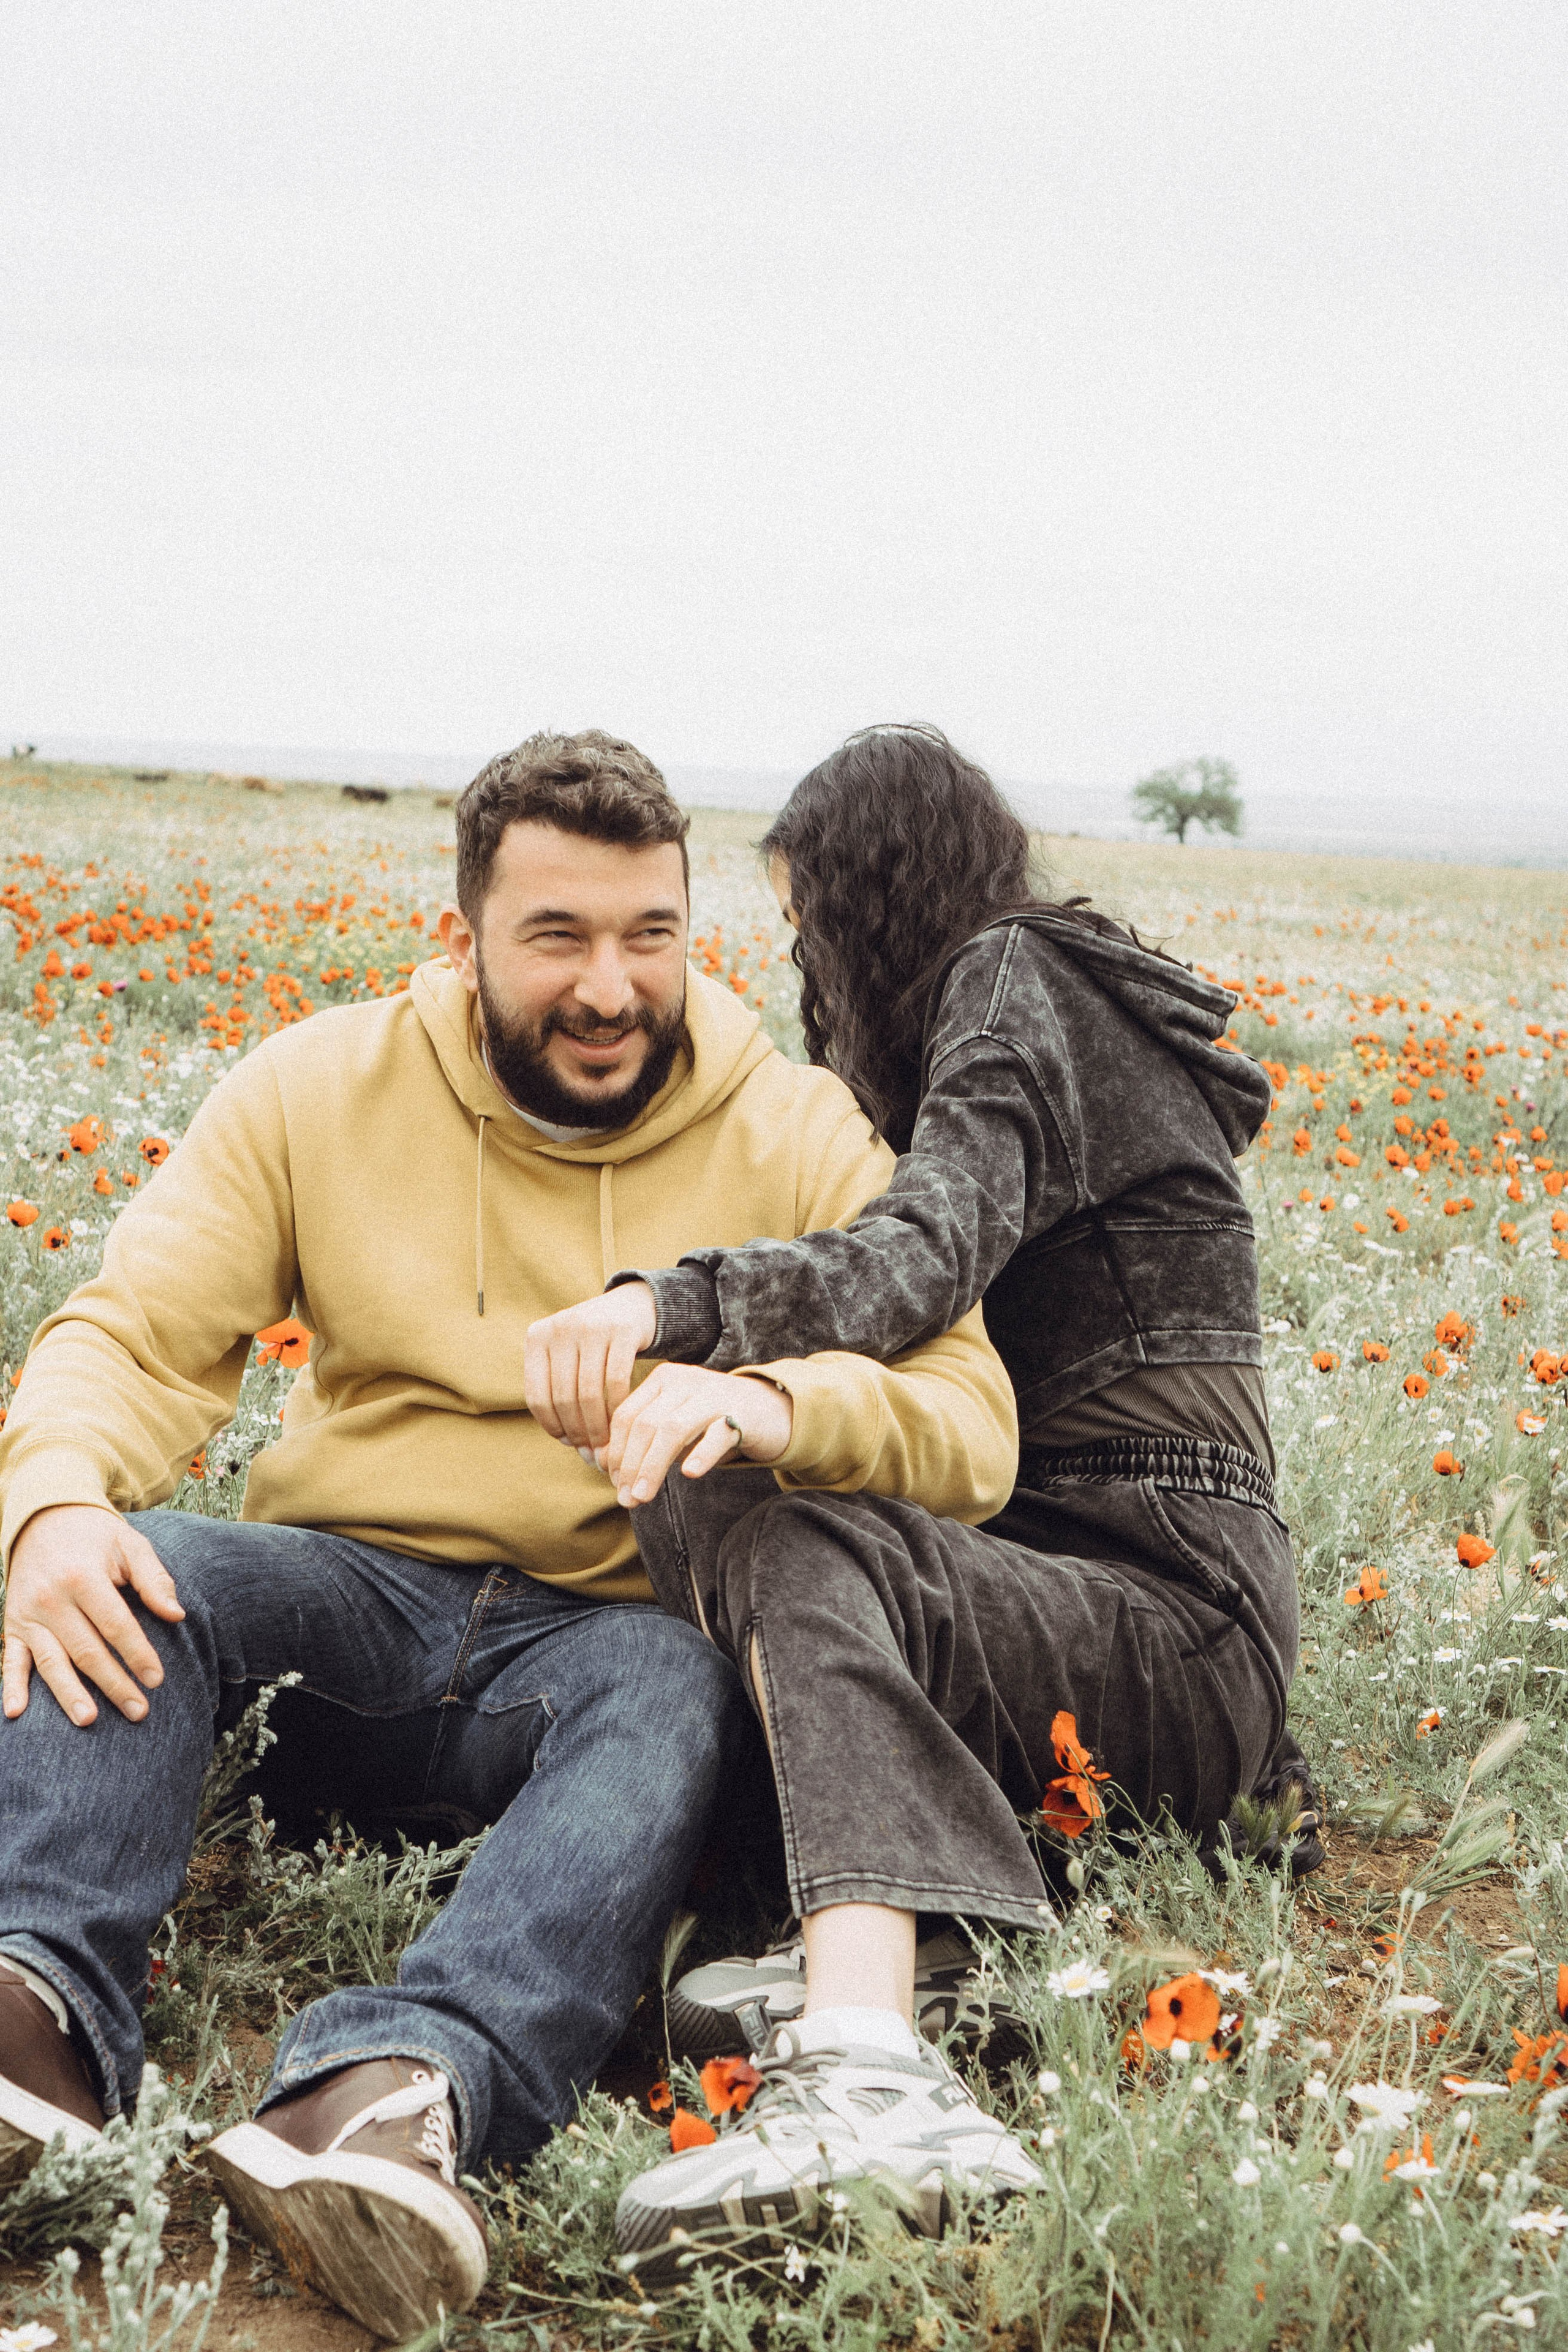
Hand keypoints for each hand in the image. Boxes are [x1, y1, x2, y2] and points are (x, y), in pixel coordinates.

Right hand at [2, 1505, 184, 1726]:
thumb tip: (177, 1615)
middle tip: (138, 1711)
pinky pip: (10, 1659)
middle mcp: (51, 1598)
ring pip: (51, 1662)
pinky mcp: (12, 1624)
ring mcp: (28, 1614)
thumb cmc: (96, 1536)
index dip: (137, 1653)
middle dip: (114, 1683)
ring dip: (69, 1694)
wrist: (43, 1517)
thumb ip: (154, 1579)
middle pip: (86, 1650)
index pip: (115, 1625)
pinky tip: (16, 1713)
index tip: (157, 1679)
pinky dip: (12, 1686)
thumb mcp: (130, 1545)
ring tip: (90, 1720)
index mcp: (82, 1577)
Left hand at [524, 1284, 658, 1453]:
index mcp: (537, 1337)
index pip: (537, 1396)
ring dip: (598, 1425)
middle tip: (590, 1450)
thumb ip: (556, 1386)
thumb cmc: (592, 1342)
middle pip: (564, 1397)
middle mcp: (561, 1328)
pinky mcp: (622, 1330)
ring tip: (605, 1442)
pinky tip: (621, 1419)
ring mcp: (591, 1327)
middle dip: (577, 1431)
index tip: (567, 1443)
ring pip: (589, 1392)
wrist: (630, 1305)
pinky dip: (618, 1406)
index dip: (551, 1426)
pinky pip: (616, 1381)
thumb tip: (561, 1438)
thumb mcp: (565, 1354)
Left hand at [605, 1365, 792, 1507]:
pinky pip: (718, 1433)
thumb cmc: (712, 1422)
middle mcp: (685, 1381)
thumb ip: (643, 1440)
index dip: (614, 1452)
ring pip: (673, 1429)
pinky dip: (702, 1454)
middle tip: (626, 1498)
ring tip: (643, 1496)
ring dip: (653, 1466)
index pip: (626, 1415)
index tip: (613, 1483)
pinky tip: (691, 1474)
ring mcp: (714, 1395)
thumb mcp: (673, 1425)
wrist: (771, 1409)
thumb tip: (605, 1465)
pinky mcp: (742, 1413)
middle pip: (645, 1424)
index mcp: (663, 1379)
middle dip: (629, 1465)